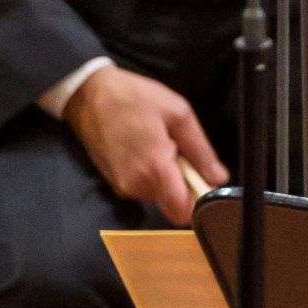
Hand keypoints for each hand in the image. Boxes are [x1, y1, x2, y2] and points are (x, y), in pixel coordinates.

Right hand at [64, 66, 226, 224]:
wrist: (89, 95)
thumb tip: (218, 178)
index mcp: (155, 170)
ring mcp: (121, 186)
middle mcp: (136, 186)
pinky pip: (141, 187)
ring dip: (166, 177)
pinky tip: (145, 149)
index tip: (204, 181)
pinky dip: (149, 174)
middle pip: (172, 204)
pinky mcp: (112, 182)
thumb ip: (201, 151)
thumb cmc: (136, 99)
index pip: (182, 212)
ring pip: (157, 195)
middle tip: (180, 152)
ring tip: (161, 145)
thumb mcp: (179, 114)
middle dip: (182, 184)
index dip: (199, 201)